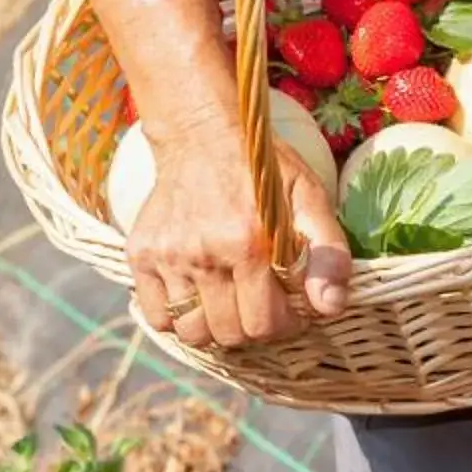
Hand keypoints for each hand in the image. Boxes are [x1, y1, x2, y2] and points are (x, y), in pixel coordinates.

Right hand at [127, 118, 352, 348]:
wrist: (203, 137)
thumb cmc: (264, 170)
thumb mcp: (310, 198)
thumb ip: (328, 253)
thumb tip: (330, 306)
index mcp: (248, 242)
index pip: (265, 323)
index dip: (287, 325)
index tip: (293, 312)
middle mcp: (204, 254)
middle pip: (229, 333)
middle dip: (255, 329)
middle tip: (266, 308)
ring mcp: (168, 257)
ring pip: (192, 332)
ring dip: (218, 329)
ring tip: (234, 306)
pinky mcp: (141, 256)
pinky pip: (157, 317)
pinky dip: (179, 320)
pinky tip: (201, 299)